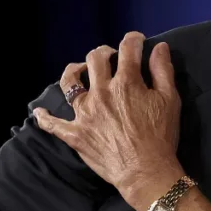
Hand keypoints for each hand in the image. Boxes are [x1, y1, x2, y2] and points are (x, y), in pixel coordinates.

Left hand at [33, 31, 184, 210]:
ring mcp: (84, 113)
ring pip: (70, 83)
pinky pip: (53, 124)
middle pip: (95, 59)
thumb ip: (163, 71)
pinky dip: (44, 117)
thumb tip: (159, 47)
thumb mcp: (170, 100)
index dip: (133, 40)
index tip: (137, 40)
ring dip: (74, 71)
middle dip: (104, 52)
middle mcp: (101, 92)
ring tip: (79, 70)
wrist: (145, 171)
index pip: (127, 50)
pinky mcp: (74, 134)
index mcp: (126, 83)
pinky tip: (39, 112)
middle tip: (111, 56)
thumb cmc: (161, 136)